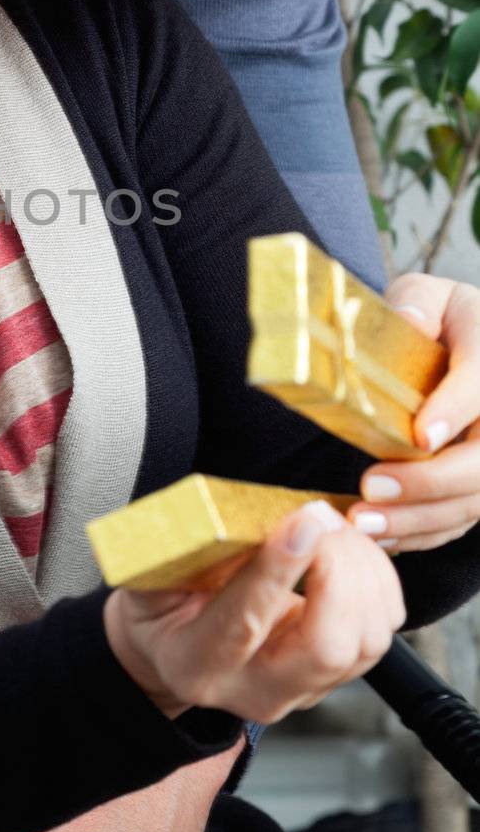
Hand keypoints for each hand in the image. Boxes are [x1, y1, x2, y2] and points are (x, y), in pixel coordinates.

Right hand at [104, 500, 405, 723]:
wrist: (171, 646)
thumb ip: (184, 550)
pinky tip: (350, 547)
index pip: (244, 626)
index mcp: (196, 665)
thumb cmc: (158, 602)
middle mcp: (256, 691)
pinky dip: (377, 579)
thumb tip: (230, 513)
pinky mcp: (336, 674)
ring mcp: (303, 690)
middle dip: (339, 574)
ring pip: (365, 641)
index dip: (276, 572)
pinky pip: (380, 629)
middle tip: (320, 518)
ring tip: (333, 526)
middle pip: (327, 649)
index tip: (301, 522)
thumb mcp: (149, 572)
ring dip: (362, 572)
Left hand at [347, 273, 479, 552]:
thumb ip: (417, 304)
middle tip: (371, 487)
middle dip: (431, 480)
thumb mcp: (426, 294)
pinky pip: (460, 519)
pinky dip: (421, 533)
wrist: (458, 344)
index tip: (418, 436)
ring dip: (420, 518)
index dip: (453, 411)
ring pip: (475, 500)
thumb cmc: (435, 318)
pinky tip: (380, 537)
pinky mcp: (479, 485)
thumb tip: (409, 321)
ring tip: (363, 522)